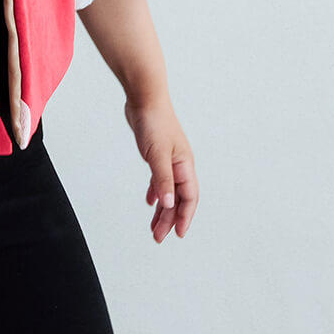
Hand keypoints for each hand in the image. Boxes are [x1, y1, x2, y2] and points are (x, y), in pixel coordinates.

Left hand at [124, 100, 197, 243]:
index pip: (189, 198)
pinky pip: (160, 179)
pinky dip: (156, 191)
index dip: (185, 217)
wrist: (144, 97)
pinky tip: (150, 201)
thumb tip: (167, 205)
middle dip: (170, 219)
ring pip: (168, 191)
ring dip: (162, 209)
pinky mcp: (157, 153)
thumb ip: (163, 179)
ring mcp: (169, 159)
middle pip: (178, 198)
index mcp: (185, 165)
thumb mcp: (157, 154)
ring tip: (154, 226)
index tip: (178, 234)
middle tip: (158, 237)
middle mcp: (180, 164)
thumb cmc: (154, 121)